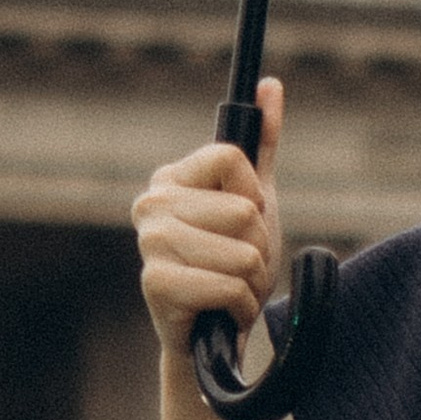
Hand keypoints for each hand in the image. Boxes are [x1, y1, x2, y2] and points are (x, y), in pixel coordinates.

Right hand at [133, 84, 282, 357]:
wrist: (215, 335)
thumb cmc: (231, 263)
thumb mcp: (254, 200)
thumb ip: (261, 143)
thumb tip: (270, 84)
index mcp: (171, 178)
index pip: (233, 157)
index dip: (254, 195)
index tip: (244, 220)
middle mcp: (151, 204)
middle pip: (243, 211)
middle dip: (258, 248)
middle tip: (237, 265)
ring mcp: (150, 244)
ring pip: (242, 253)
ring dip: (251, 282)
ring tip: (231, 290)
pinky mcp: (156, 285)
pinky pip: (230, 286)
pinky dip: (240, 306)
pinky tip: (222, 311)